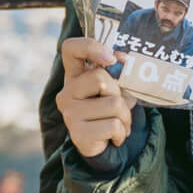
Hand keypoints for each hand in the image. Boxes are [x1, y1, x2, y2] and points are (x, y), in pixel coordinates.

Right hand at [58, 36, 134, 160]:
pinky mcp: (78, 133)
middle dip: (119, 93)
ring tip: (119, 124)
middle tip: (118, 106)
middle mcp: (66, 92)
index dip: (90, 46)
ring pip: (114, 104)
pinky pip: (113, 125)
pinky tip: (114, 137)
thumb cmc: (109, 111)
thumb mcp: (115, 88)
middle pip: (101, 78)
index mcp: (74, 75)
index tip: (111, 58)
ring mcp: (69, 113)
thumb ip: (118, 73)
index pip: (70, 49)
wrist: (102, 145)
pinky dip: (122, 132)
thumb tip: (123, 60)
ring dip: (126, 116)